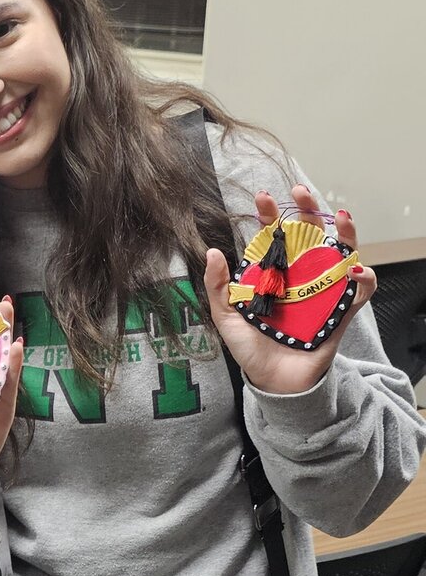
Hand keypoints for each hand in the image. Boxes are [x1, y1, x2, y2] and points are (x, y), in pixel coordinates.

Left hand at [204, 186, 375, 394]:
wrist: (273, 382)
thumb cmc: (250, 348)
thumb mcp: (226, 317)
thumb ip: (217, 287)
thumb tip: (213, 253)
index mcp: (274, 272)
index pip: (274, 236)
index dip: (271, 215)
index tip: (263, 199)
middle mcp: (301, 275)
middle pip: (311, 234)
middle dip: (309, 209)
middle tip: (300, 193)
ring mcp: (323, 289)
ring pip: (341, 252)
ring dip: (345, 232)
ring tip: (340, 218)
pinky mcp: (343, 309)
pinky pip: (361, 288)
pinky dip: (363, 276)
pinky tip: (352, 270)